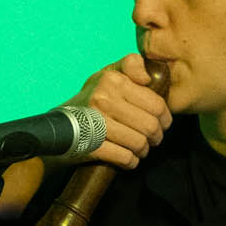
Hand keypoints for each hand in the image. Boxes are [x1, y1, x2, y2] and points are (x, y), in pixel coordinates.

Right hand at [65, 50, 170, 170]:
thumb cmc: (91, 98)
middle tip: (154, 139)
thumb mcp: (109, 74)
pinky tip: (130, 159)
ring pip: (139, 143)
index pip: (156, 104)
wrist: (59, 124)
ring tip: (141, 149)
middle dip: (156, 136)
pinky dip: (131, 161)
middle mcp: (104, 99)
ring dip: (144, 150)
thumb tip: (148, 77)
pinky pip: (124, 157)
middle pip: (150, 126)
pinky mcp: (92, 146)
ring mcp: (97, 124)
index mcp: (113, 81)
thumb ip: (131, 65)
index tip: (164, 123)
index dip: (165, 117)